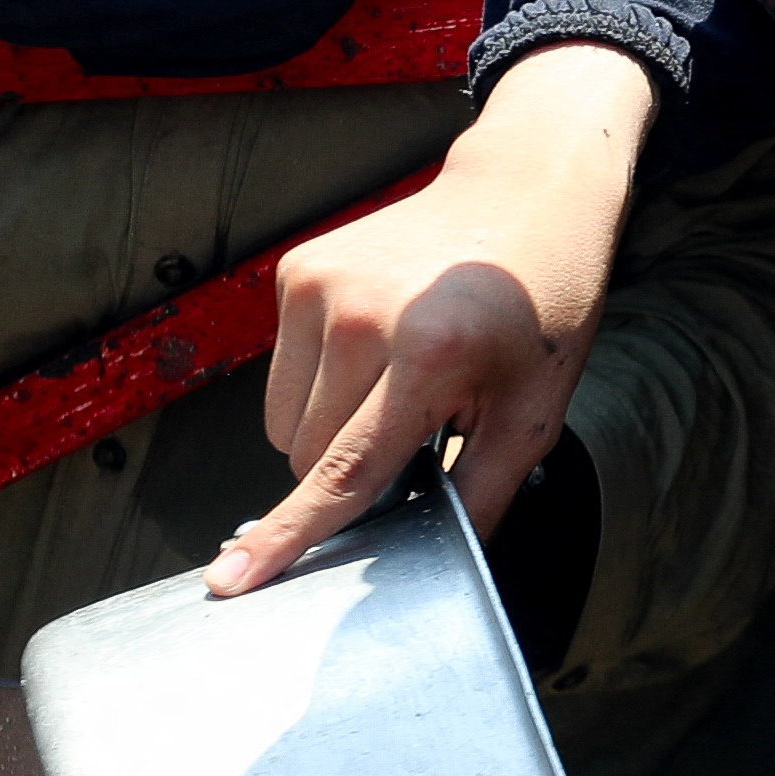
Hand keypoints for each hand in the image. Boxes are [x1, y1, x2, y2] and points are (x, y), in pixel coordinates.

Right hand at [207, 44, 648, 593]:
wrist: (525, 195)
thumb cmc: (542, 302)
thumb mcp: (536, 410)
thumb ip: (483, 495)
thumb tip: (442, 563)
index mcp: (426, 357)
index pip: (343, 472)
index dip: (289, 537)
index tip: (233, 580)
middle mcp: (359, 317)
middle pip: (305, 457)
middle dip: (348, 468)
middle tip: (419, 423)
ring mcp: (317, 286)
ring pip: (281, 421)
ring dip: (327, 427)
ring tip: (400, 380)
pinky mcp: (295, 270)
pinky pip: (281, 373)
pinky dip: (320, 382)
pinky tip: (376, 347)